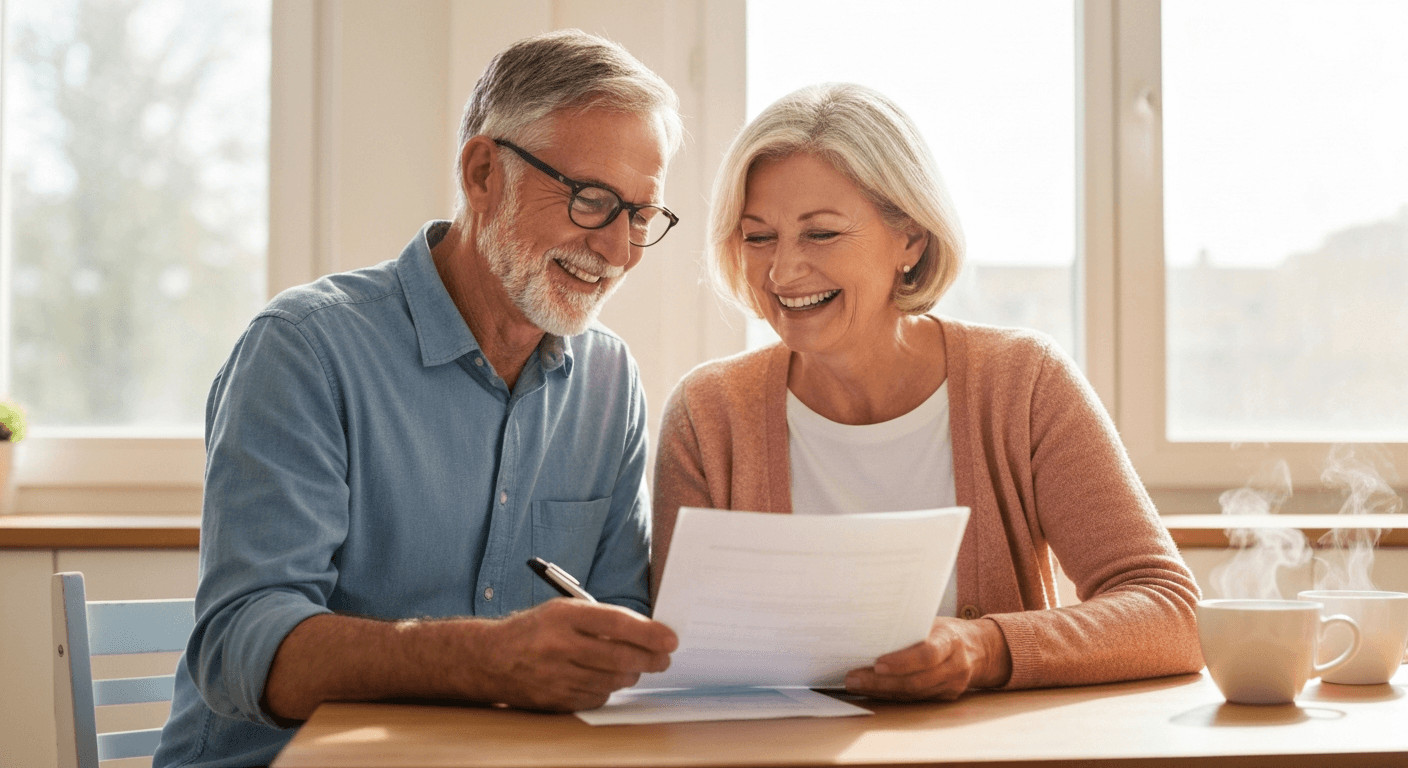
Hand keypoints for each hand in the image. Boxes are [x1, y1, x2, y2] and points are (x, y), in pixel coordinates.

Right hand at [464, 599, 677, 711]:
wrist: (489, 659)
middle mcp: (558, 645)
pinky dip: (608, 689)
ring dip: (631, 675)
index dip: (648, 632)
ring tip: (635, 667)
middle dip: (650, 659)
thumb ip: (600, 620)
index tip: (670, 639)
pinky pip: (597, 698)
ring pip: (612, 681)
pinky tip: (605, 679)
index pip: (616, 623)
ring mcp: (556, 676)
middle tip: (663, 659)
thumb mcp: (562, 612)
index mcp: (563, 616)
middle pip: (619, 657)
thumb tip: (646, 633)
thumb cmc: (534, 631)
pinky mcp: (555, 700)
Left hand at [844, 617, 1010, 700]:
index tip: (877, 663)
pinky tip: (872, 690)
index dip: (902, 662)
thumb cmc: (947, 630)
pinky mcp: (945, 697)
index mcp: (951, 641)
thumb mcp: (933, 621)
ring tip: (856, 685)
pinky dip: (892, 695)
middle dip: (881, 682)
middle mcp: (955, 666)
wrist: (980, 648)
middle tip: (853, 679)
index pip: (928, 655)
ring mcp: (952, 685)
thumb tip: (870, 631)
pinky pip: (915, 699)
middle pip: (916, 681)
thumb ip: (910, 628)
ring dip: (881, 691)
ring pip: (913, 694)